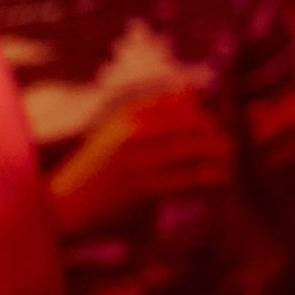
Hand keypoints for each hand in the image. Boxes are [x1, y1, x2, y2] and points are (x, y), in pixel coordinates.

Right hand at [48, 88, 233, 234]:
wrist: (65, 202)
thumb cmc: (96, 165)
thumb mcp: (115, 129)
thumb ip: (151, 109)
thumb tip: (190, 92)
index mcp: (126, 115)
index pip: (180, 105)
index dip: (203, 116)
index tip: (214, 127)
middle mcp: (132, 133)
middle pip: (190, 127)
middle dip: (215, 136)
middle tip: (229, 146)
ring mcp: (137, 160)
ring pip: (191, 153)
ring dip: (217, 158)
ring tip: (229, 163)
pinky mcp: (143, 187)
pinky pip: (186, 180)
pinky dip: (207, 179)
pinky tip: (219, 180)